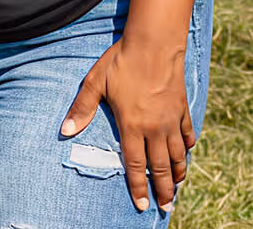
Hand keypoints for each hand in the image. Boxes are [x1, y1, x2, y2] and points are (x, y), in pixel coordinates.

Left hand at [62, 37, 194, 212]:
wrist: (154, 44)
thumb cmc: (120, 62)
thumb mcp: (94, 83)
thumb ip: (81, 109)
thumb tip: (65, 131)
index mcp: (132, 126)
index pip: (136, 165)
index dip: (139, 187)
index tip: (142, 204)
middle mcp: (155, 128)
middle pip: (161, 166)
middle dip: (164, 190)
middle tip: (166, 207)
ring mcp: (172, 119)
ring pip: (178, 154)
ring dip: (179, 173)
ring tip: (178, 187)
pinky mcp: (182, 108)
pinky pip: (187, 134)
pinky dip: (187, 147)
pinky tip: (186, 152)